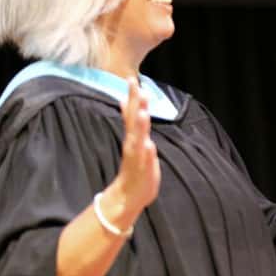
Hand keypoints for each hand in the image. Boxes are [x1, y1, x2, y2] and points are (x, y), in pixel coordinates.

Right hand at [108, 78, 160, 219]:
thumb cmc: (135, 165)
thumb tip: (126, 100)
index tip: (132, 79)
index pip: (132, 113)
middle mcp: (133, 145)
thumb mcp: (134, 139)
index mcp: (133, 137)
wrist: (128, 195)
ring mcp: (136, 158)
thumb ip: (130, 120)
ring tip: (143, 114)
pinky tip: (149, 145)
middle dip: (136, 106)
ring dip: (140, 128)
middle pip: (134, 122)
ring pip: (138, 140)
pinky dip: (146, 153)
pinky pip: (144, 162)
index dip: (133, 97)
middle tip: (138, 89)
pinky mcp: (141, 172)